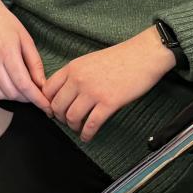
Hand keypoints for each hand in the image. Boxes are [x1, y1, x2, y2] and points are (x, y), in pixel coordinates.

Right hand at [0, 0, 50, 112]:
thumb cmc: (4, 21)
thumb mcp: (25, 38)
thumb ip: (34, 63)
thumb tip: (42, 85)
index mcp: (7, 53)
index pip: (24, 85)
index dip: (37, 99)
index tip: (48, 108)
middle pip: (12, 93)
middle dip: (27, 99)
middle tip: (37, 95)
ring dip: (14, 97)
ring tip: (23, 90)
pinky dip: (0, 92)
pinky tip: (8, 85)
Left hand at [43, 31, 175, 142]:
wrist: (144, 55)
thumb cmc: (120, 58)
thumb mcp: (89, 60)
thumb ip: (75, 74)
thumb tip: (66, 93)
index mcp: (72, 68)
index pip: (48, 89)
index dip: (48, 102)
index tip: (52, 110)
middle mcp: (78, 80)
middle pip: (57, 106)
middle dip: (60, 117)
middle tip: (66, 121)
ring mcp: (93, 92)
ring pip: (72, 117)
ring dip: (73, 126)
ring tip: (78, 129)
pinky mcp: (109, 103)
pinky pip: (91, 124)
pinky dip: (87, 134)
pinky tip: (87, 137)